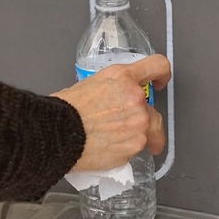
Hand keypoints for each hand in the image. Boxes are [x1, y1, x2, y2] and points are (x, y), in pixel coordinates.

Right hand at [51, 54, 169, 171]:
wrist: (57, 134)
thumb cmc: (64, 111)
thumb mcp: (88, 85)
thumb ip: (109, 90)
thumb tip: (109, 99)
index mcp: (123, 78)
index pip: (157, 66)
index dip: (161, 75)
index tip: (159, 83)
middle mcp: (135, 99)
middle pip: (155, 111)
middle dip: (146, 121)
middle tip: (129, 128)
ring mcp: (138, 124)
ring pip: (148, 134)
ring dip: (135, 138)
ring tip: (112, 142)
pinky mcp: (135, 146)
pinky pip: (135, 150)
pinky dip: (125, 152)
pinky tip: (107, 150)